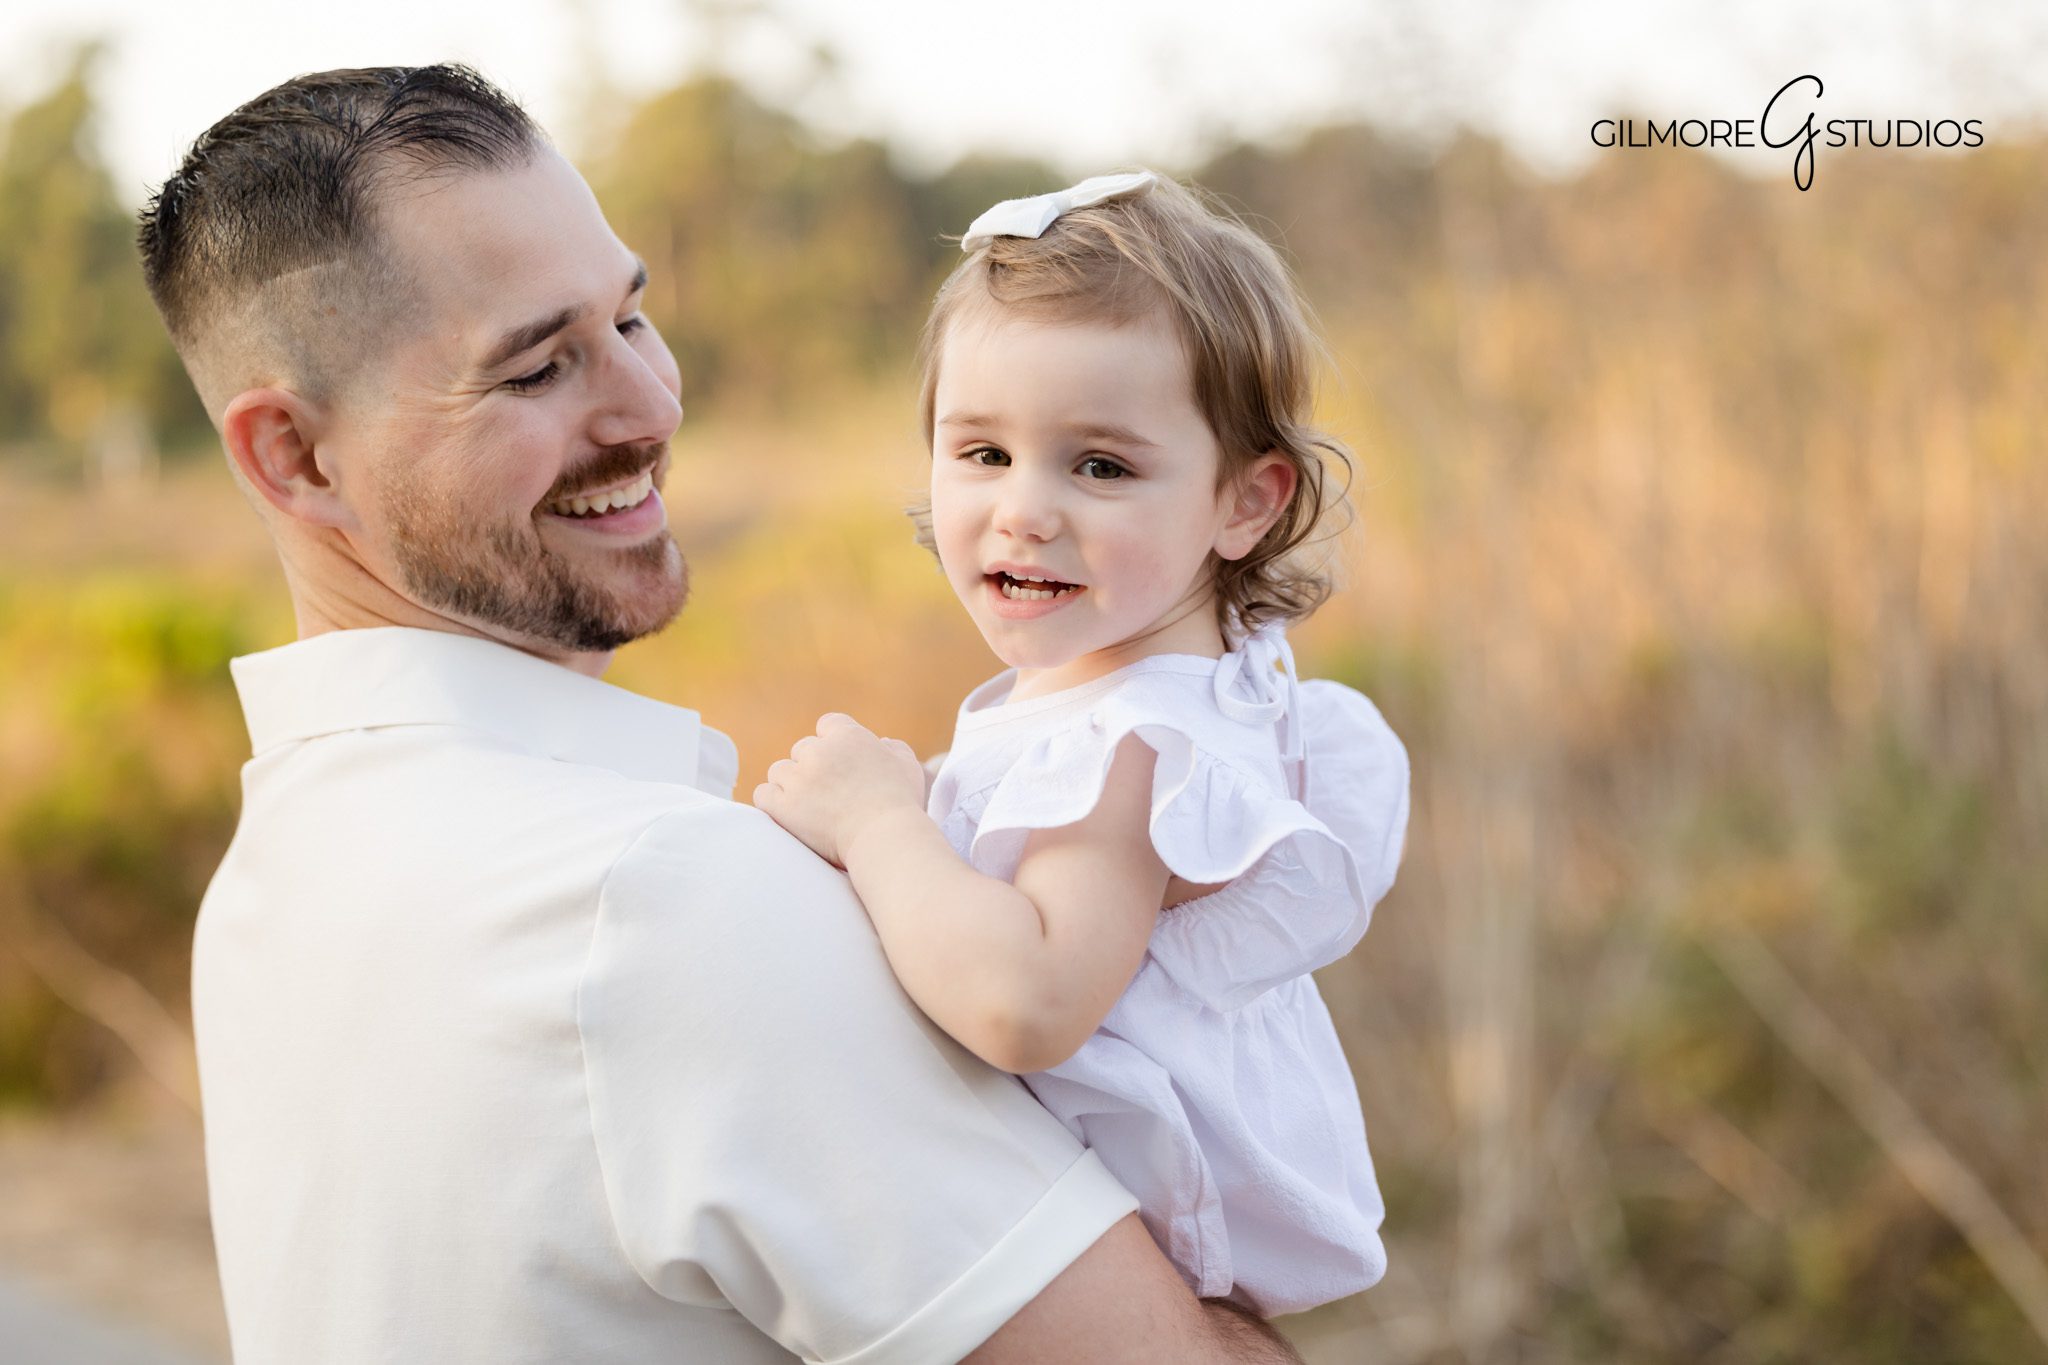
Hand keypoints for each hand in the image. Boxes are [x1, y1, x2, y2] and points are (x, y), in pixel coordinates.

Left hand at [753, 713, 927, 866]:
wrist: (884, 838)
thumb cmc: (900, 805)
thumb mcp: (907, 766)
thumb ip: (892, 747)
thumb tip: (881, 742)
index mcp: (848, 737)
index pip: (828, 725)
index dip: (832, 743)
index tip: (839, 764)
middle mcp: (818, 752)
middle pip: (802, 749)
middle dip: (811, 767)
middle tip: (827, 793)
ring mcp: (798, 778)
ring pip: (779, 770)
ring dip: (790, 784)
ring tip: (807, 806)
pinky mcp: (782, 805)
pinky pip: (763, 794)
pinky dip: (772, 802)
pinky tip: (787, 814)